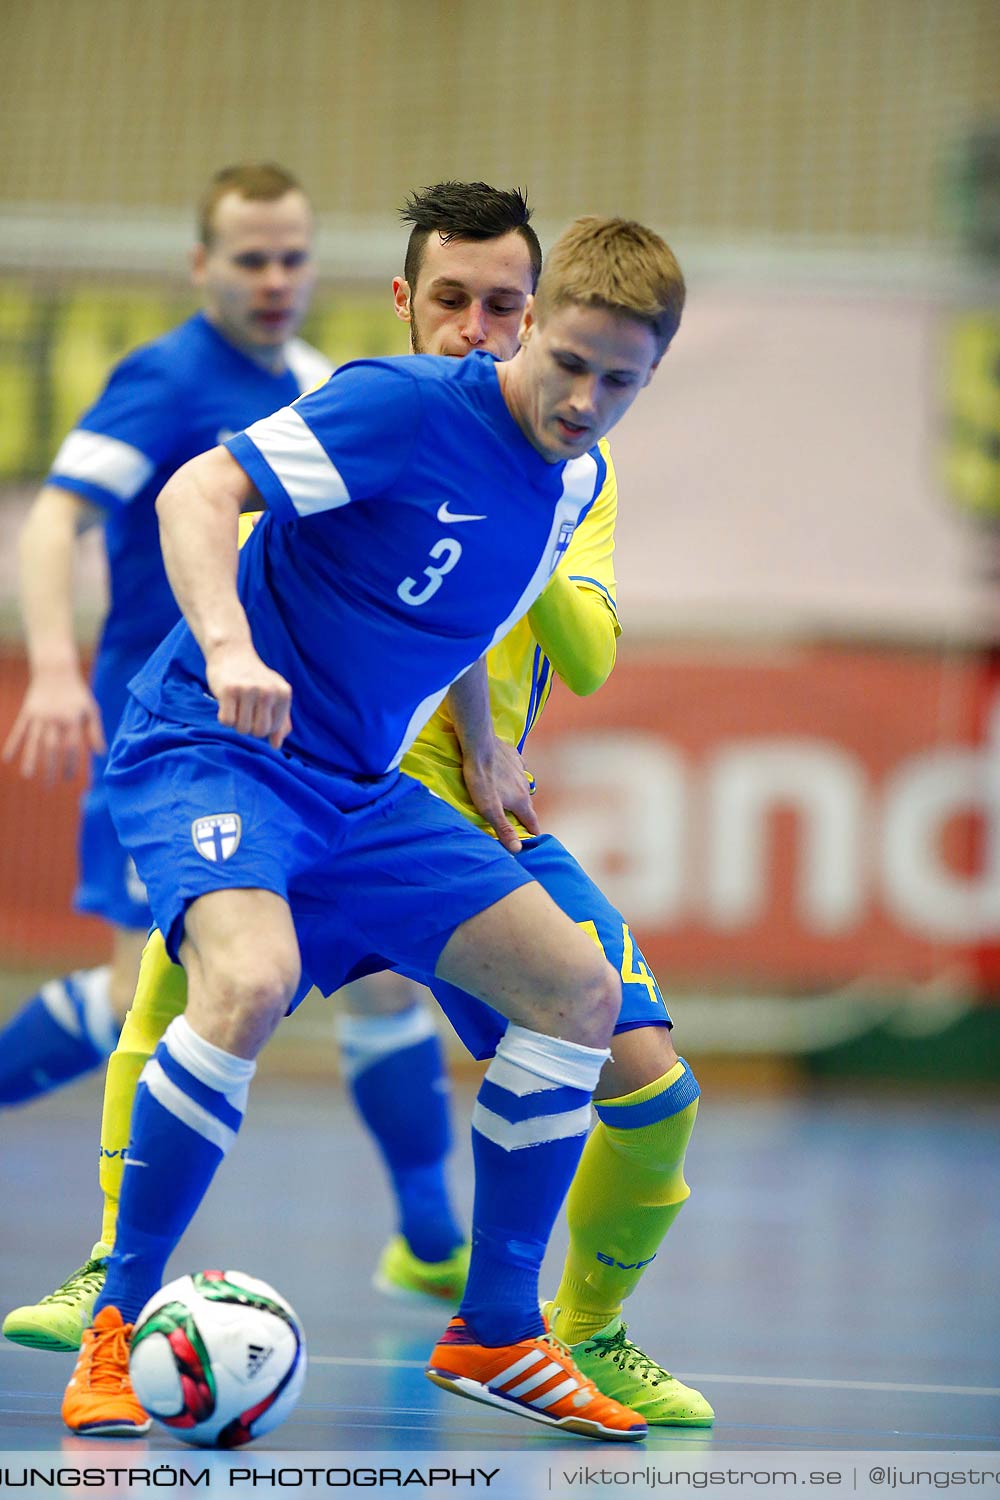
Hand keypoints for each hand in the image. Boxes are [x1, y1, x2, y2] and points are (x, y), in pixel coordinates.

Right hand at [2, 666, 105, 783]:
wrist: (56, 670)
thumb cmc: (77, 692)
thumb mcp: (91, 709)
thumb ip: (96, 732)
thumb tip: (102, 754)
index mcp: (72, 719)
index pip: (71, 747)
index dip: (70, 764)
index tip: (69, 779)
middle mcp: (54, 719)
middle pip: (51, 747)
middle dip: (49, 767)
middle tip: (48, 787)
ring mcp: (39, 715)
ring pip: (33, 740)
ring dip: (30, 759)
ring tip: (28, 776)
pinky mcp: (27, 712)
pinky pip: (19, 730)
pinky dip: (12, 744)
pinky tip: (6, 759)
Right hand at [206, 641, 292, 748]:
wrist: (231, 652)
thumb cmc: (254, 678)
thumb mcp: (274, 694)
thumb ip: (280, 721)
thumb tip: (276, 746)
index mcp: (283, 694)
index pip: (274, 729)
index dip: (262, 726)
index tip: (257, 711)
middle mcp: (268, 691)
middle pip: (258, 732)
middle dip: (249, 727)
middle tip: (244, 710)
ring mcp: (249, 690)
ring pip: (241, 729)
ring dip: (236, 722)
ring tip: (236, 705)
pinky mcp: (228, 690)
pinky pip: (226, 721)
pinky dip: (224, 717)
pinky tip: (226, 703)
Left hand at [461, 735, 539, 853]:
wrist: (479, 744)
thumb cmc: (481, 779)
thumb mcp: (489, 809)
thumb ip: (504, 829)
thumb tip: (518, 850)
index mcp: (520, 800)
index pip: (532, 822)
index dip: (532, 833)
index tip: (533, 840)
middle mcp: (524, 786)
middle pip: (527, 805)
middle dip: (524, 815)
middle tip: (517, 824)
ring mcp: (520, 770)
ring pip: (523, 787)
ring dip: (519, 795)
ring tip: (510, 800)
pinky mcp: (513, 757)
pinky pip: (518, 770)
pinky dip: (515, 776)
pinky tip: (508, 775)